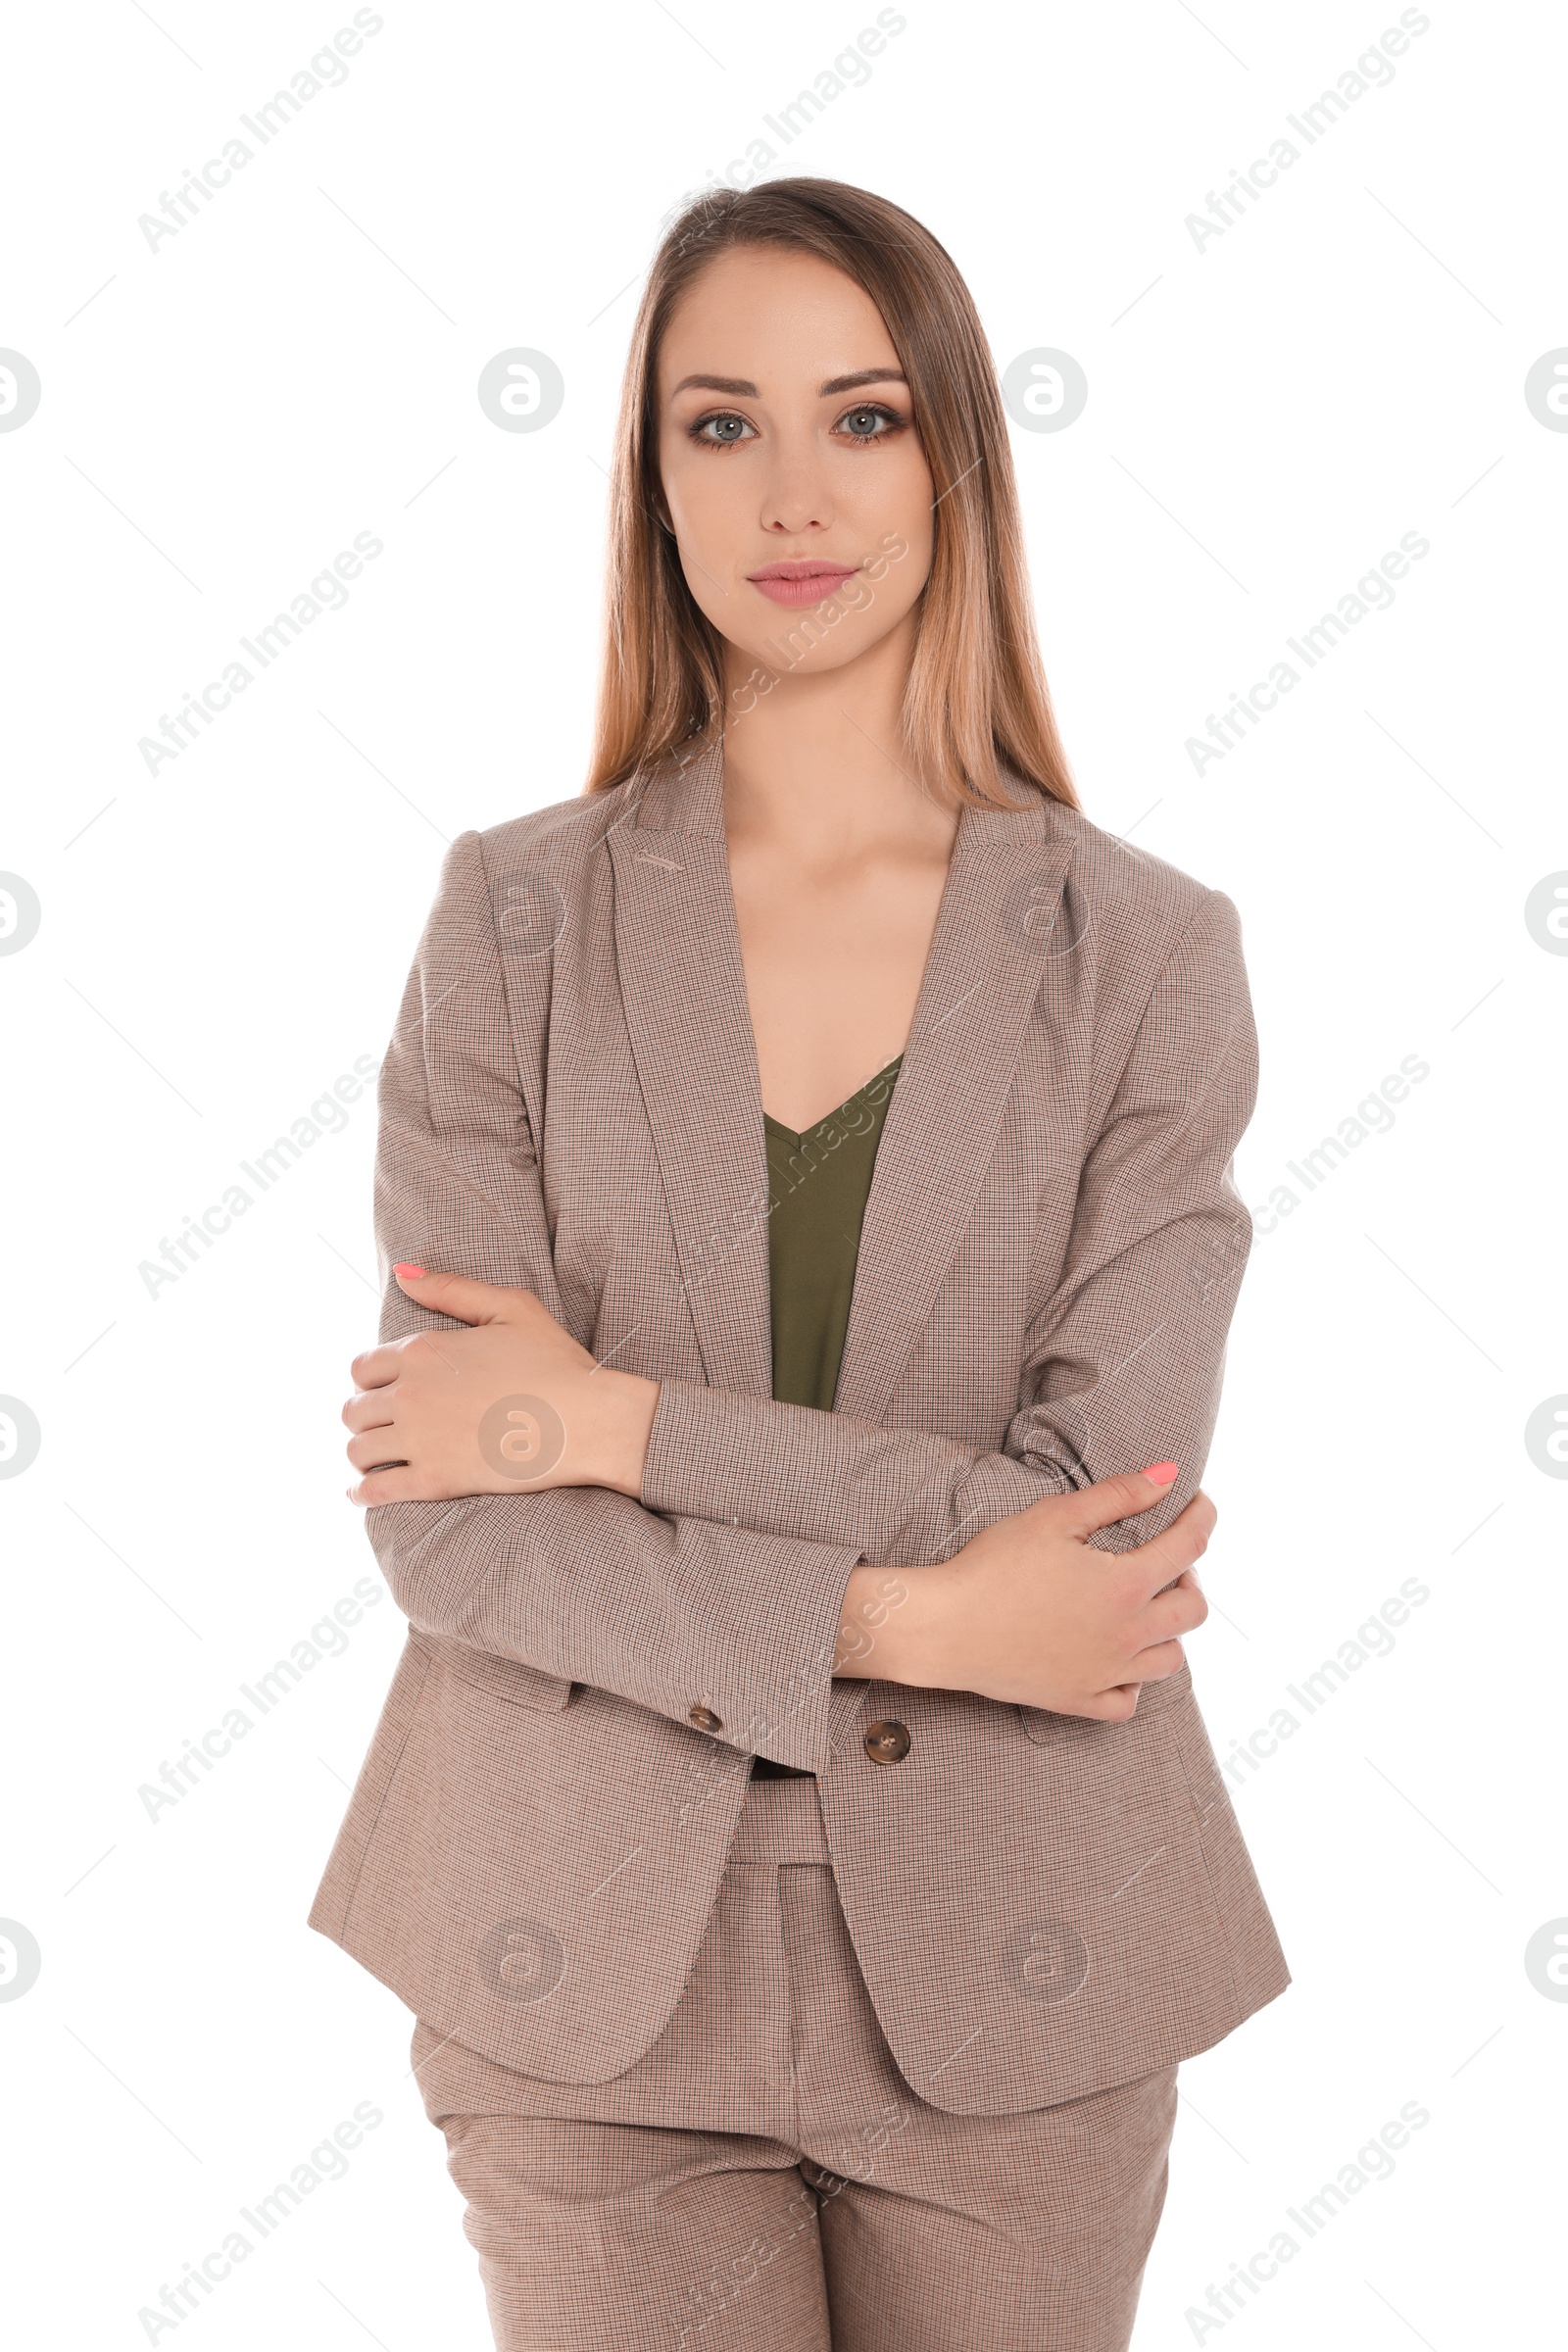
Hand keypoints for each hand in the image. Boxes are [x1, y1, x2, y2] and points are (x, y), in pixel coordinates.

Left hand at [342, 1265, 659, 1504]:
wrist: (587, 1421)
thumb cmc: (557, 1363)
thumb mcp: (510, 1308)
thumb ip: (451, 1289)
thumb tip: (401, 1273)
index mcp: (423, 1351)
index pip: (362, 1367)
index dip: (368, 1379)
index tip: (381, 1389)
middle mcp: (411, 1394)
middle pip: (353, 1410)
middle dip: (363, 1416)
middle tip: (379, 1424)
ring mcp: (419, 1439)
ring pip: (358, 1450)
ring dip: (362, 1452)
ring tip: (375, 1456)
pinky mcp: (433, 1480)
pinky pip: (375, 1490)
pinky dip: (361, 1492)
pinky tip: (362, 1491)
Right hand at [835, 1466, 1211, 1719]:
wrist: (945, 1627)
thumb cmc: (993, 1567)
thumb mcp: (1055, 1517)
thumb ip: (1117, 1495)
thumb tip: (1167, 1475)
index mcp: (1125, 1585)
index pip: (1189, 1547)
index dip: (1202, 1518)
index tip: (1199, 1504)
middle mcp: (1127, 1635)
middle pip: (1193, 1610)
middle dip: (1190, 1577)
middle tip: (1166, 1559)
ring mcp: (1106, 1674)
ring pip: (1171, 1660)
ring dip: (1168, 1629)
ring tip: (1144, 1607)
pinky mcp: (1079, 1700)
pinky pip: (1129, 1701)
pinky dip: (1134, 1681)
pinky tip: (1117, 1657)